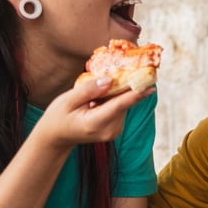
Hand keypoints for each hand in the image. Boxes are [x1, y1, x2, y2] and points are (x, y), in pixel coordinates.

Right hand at [32, 75, 153, 150]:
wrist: (56, 137)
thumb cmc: (58, 117)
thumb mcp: (66, 100)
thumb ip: (88, 90)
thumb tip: (110, 80)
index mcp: (95, 124)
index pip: (119, 106)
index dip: (136, 94)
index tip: (151, 86)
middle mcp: (109, 130)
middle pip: (123, 104)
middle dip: (126, 87)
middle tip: (127, 69)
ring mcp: (113, 131)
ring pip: (123, 105)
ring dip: (118, 93)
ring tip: (101, 88)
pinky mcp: (116, 129)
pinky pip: (120, 108)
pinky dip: (114, 99)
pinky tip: (101, 96)